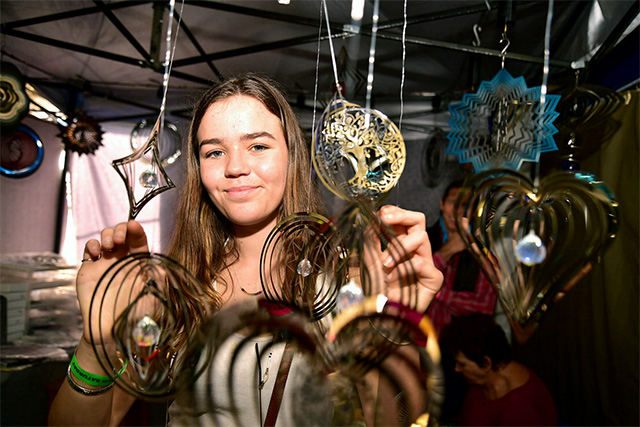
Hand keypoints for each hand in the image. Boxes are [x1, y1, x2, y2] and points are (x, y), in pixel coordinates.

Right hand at [77, 221, 149, 344]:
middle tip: (118, 240)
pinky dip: (92, 245)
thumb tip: (163, 267)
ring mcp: (106, 262)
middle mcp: (123, 259)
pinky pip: (89, 248)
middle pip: (121, 233)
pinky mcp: (90, 268)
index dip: (136, 230)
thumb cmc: (134, 315)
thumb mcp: (153, 297)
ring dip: (107, 234)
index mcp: (138, 262)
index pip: (138, 240)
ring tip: (108, 246)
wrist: (110, 330)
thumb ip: (159, 281)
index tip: (133, 226)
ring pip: (105, 236)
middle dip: (119, 229)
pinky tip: (96, 253)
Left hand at [378, 205, 442, 312]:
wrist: (381, 313)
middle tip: (385, 219)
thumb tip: (372, 216)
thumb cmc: (376, 287)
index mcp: (401, 243)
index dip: (395, 212)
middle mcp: (415, 250)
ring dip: (399, 248)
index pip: (404, 219)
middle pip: (419, 221)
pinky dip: (403, 269)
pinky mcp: (433, 278)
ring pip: (421, 238)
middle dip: (402, 216)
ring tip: (385, 263)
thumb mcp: (369, 258)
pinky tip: (392, 278)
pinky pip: (422, 263)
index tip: (381, 212)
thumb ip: (371, 237)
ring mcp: (426, 262)